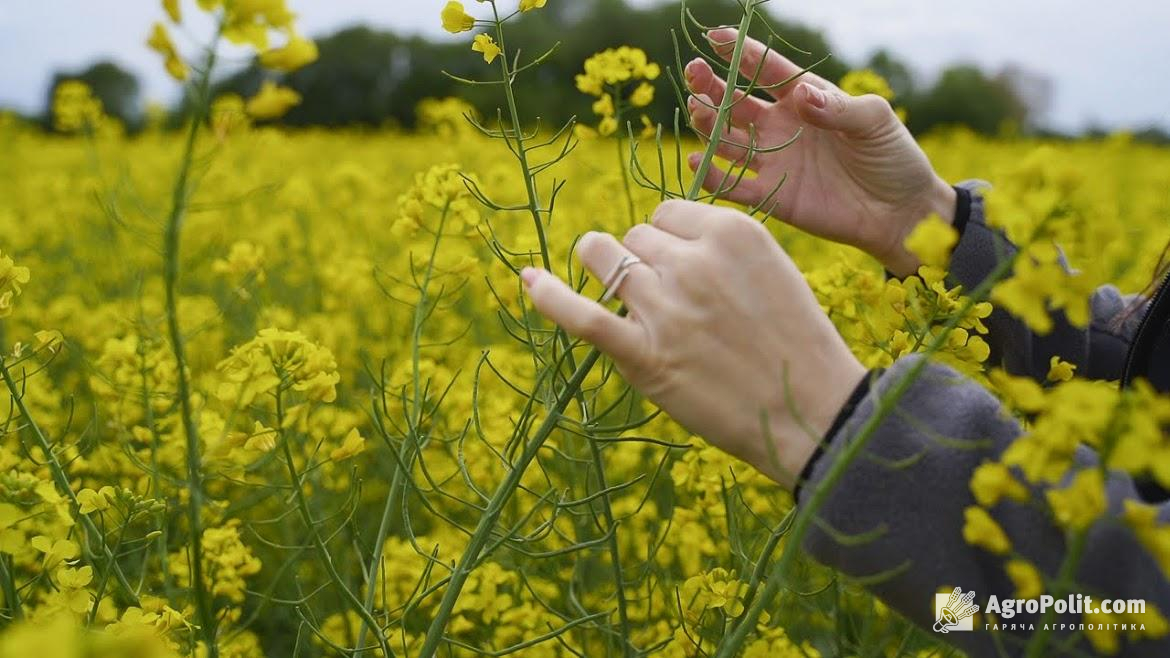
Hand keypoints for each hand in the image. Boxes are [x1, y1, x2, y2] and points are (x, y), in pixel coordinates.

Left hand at [521, 200, 865, 489]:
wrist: (813, 414)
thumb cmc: (796, 345)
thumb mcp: (771, 272)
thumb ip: (717, 249)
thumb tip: (656, 239)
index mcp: (732, 233)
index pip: (667, 214)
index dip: (669, 242)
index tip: (687, 271)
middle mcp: (694, 261)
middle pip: (634, 236)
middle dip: (644, 262)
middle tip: (674, 304)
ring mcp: (665, 307)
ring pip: (606, 259)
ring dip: (610, 274)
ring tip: (631, 302)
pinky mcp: (644, 355)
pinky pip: (580, 314)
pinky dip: (548, 296)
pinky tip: (528, 282)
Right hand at [686, 28, 956, 276]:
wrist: (901, 212)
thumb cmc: (893, 157)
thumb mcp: (876, 121)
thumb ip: (840, 107)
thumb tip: (802, 94)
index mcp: (805, 99)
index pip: (766, 70)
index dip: (741, 53)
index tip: (716, 37)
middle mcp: (780, 127)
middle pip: (735, 102)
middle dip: (711, 86)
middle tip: (694, 73)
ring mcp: (773, 161)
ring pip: (727, 139)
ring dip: (707, 124)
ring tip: (696, 109)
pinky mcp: (771, 196)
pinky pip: (733, 185)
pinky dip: (712, 175)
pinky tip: (697, 159)